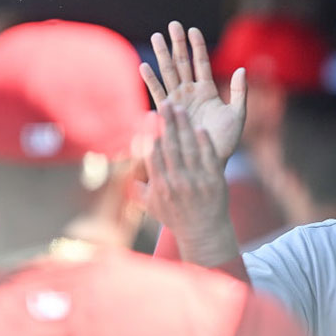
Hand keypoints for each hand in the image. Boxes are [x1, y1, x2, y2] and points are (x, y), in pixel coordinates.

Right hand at [134, 102, 238, 265]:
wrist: (204, 232)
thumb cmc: (175, 217)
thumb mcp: (151, 206)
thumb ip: (138, 187)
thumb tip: (121, 170)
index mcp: (161, 187)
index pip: (154, 155)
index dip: (151, 133)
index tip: (149, 116)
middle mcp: (178, 183)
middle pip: (171, 147)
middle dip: (168, 123)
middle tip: (166, 104)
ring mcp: (198, 181)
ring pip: (190, 149)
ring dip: (185, 127)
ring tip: (181, 109)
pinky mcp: (215, 181)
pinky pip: (209, 157)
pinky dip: (204, 142)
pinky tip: (200, 128)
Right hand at [139, 21, 245, 161]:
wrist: (211, 159)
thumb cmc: (226, 140)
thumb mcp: (238, 114)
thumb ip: (241, 92)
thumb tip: (242, 68)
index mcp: (208, 91)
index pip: (201, 63)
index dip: (197, 47)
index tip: (193, 29)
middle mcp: (191, 93)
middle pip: (183, 63)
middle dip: (178, 44)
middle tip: (173, 25)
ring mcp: (178, 101)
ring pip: (169, 73)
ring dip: (162, 55)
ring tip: (156, 36)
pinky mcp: (168, 113)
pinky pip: (158, 93)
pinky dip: (151, 81)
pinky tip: (144, 66)